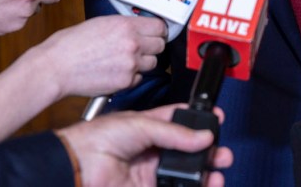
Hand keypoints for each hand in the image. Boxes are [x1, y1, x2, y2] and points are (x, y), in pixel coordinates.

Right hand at [31, 15, 167, 98]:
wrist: (56, 67)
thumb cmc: (70, 44)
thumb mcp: (100, 23)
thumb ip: (123, 26)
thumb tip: (137, 29)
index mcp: (126, 25)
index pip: (160, 26)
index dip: (158, 31)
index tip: (154, 33)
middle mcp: (132, 43)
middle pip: (160, 45)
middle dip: (152, 46)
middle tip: (140, 48)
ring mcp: (130, 64)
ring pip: (152, 63)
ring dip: (143, 62)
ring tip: (124, 61)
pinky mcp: (125, 82)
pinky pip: (139, 78)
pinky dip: (131, 77)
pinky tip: (116, 72)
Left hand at [55, 105, 232, 186]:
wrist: (79, 165)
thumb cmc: (98, 137)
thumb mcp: (141, 124)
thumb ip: (174, 132)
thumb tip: (203, 135)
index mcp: (150, 126)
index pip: (181, 122)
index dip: (200, 121)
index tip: (218, 120)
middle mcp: (153, 149)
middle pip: (188, 151)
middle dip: (208, 152)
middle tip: (222, 154)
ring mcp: (151, 172)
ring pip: (185, 174)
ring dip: (204, 175)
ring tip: (217, 174)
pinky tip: (202, 186)